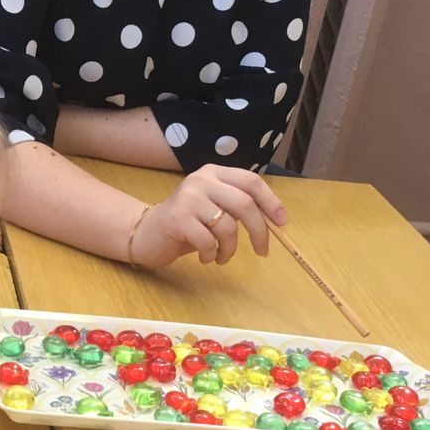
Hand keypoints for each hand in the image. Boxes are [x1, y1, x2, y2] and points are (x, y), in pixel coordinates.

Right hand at [127, 165, 287, 268]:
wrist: (147, 233)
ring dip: (230, 249)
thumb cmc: (187, 224)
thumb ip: (239, 207)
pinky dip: (212, 255)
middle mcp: (202, 180)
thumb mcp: (215, 208)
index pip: (251, 181)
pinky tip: (205, 257)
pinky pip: (209, 241)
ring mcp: (188, 197)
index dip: (271, 202)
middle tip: (263, 251)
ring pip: (227, 226)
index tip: (282, 222)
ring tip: (221, 256)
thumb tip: (275, 221)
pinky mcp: (177, 218)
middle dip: (259, 231)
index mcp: (214, 173)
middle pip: (244, 203)